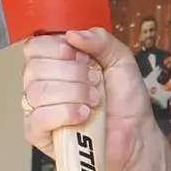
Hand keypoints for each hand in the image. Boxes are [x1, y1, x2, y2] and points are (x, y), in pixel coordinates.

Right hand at [23, 28, 155, 170]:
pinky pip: (37, 117)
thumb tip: (72, 34)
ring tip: (94, 102)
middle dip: (72, 74)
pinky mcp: (39, 133)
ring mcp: (38, 109)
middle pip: (35, 67)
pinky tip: (83, 115)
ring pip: (37, 91)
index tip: (81, 58)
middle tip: (94, 84)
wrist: (136, 136)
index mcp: (56, 64)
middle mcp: (43, 84)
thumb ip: (101, 40)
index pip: (35, 47)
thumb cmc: (126, 102)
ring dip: (73, 94)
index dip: (56, 48)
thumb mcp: (121, 60)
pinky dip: (64, 112)